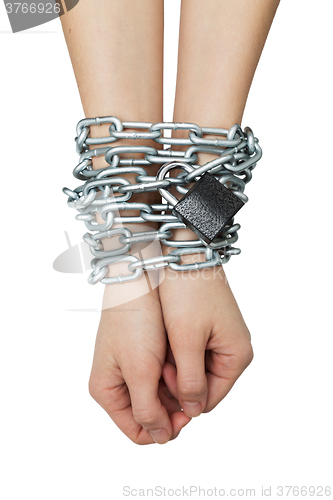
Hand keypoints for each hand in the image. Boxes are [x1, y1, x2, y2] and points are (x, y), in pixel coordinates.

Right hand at [88, 289, 190, 443]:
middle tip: (184, 381)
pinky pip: (161, 373)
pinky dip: (172, 369)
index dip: (165, 429)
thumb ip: (148, 409)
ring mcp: (128, 367)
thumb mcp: (140, 370)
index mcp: (106, 391)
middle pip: (150, 413)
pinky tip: (177, 356)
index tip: (188, 413)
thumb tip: (161, 438)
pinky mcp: (141, 353)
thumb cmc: (134, 322)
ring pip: (159, 394)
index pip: (138, 431)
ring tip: (179, 363)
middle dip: (171, 402)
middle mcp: (115, 382)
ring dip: (173, 385)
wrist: (138, 281)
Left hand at [159, 256, 252, 417]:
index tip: (160, 379)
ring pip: (194, 369)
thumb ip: (190, 381)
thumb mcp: (186, 341)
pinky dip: (177, 351)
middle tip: (158, 362)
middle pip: (202, 385)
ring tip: (160, 348)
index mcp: (238, 356)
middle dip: (178, 379)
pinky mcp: (211, 328)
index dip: (182, 398)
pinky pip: (193, 352)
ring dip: (176, 365)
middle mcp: (235, 350)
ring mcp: (223, 338)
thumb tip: (193, 412)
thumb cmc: (188, 292)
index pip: (209, 400)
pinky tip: (164, 340)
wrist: (185, 253)